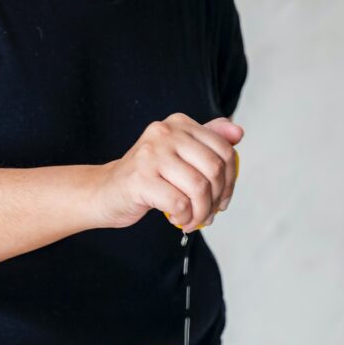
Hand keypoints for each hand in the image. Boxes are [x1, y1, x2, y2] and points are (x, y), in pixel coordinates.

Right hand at [93, 113, 243, 231]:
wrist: (105, 192)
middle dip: (217, 198)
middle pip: (214, 169)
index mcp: (178, 124)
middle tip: (209, 213)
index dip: (230, 180)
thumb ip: (207, 141)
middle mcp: (165, 133)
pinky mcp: (141, 179)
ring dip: (202, 213)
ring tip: (194, 220)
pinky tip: (177, 220)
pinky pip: (179, 204)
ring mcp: (151, 155)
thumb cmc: (147, 177)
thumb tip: (238, 132)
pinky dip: (184, 218)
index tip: (221, 198)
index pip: (223, 149)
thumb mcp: (178, 155)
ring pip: (199, 188)